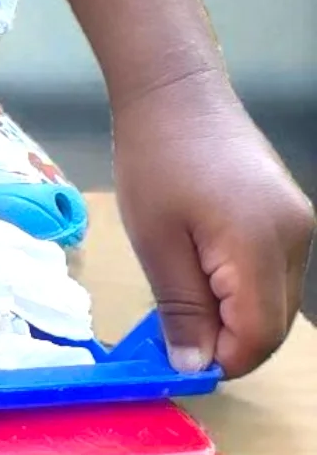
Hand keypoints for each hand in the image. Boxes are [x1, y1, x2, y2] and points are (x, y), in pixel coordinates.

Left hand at [112, 67, 312, 377]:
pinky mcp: (292, 214)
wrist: (175, 87)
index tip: (180, 358)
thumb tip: (195, 367)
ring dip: (236, 312)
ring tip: (185, 288)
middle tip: (175, 327)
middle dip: (228, 339)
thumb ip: (181, 309)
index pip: (259, 336)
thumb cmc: (154, 156)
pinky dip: (245, 285)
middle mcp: (295, 239)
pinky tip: (204, 265)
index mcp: (262, 246)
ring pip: (276, 301)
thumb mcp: (155, 240)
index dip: (222, 359)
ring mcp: (299, 224)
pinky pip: (275, 272)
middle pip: (274, 323)